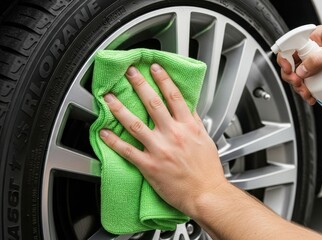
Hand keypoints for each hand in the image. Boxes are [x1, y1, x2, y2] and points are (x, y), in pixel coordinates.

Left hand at [99, 64, 227, 216]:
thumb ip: (194, 121)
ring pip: (135, 124)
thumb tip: (187, 107)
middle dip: (139, 84)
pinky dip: (113, 141)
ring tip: (109, 98)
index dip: (163, 79)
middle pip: (152, 103)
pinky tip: (104, 132)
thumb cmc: (207, 170)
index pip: (174, 96)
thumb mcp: (206, 139)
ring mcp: (160, 149)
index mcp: (188, 126)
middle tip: (129, 72)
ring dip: (119, 109)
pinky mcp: (149, 165)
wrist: (206, 193)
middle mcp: (173, 134)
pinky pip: (127, 150)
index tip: (154, 68)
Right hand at [277, 25, 321, 104]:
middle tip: (300, 85)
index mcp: (316, 37)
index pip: (292, 46)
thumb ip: (319, 60)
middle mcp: (316, 49)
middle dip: (293, 77)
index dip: (286, 60)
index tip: (288, 71)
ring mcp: (320, 62)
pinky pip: (311, 82)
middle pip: (294, 64)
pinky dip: (308, 91)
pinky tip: (312, 97)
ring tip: (308, 94)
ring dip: (300, 87)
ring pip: (301, 76)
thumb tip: (301, 70)